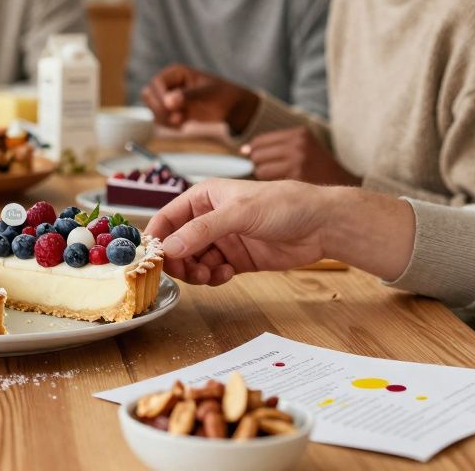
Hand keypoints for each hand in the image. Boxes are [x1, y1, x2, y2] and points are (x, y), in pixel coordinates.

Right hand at [141, 65, 258, 132]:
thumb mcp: (208, 94)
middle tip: (177, 119)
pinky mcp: (170, 111)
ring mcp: (168, 98)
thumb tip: (169, 102)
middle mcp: (168, 84)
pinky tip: (183, 126)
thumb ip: (188, 96)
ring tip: (181, 123)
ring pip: (152, 108)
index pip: (156, 83)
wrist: (231, 108)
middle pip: (148, 95)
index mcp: (176, 73)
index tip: (171, 109)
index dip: (160, 96)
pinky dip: (168, 125)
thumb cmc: (222, 95)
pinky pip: (159, 119)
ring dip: (163, 119)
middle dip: (160, 109)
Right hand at [145, 179, 330, 284]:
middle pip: (178, 244)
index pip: (168, 218)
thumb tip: (171, 247)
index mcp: (204, 198)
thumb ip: (203, 230)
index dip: (158, 237)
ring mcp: (224, 240)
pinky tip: (227, 274)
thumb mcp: (240, 213)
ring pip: (194, 261)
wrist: (321, 225)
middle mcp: (210, 219)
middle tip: (186, 272)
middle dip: (178, 260)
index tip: (152, 258)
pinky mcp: (238, 259)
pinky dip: (214, 277)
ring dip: (196, 272)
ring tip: (210, 274)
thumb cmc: (284, 204)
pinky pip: (213, 272)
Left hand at [242, 127, 360, 185]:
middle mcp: (298, 145)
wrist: (343, 187)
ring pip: (259, 170)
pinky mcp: (297, 180)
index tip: (258, 162)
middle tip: (274, 174)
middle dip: (259, 165)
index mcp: (299, 133)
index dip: (254, 153)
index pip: (258, 142)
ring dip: (264, 178)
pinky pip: (267, 184)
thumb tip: (243, 150)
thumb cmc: (317, 169)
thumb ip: (274, 146)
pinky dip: (270, 189)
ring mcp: (298, 162)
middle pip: (256, 155)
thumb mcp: (302, 147)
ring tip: (280, 182)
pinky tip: (284, 191)